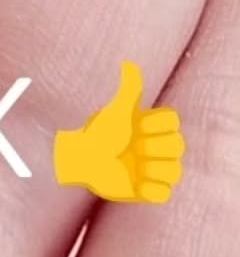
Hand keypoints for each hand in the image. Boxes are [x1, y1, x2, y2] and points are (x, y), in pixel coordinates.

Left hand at [55, 60, 186, 202]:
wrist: (79, 160)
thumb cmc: (96, 133)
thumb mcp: (115, 111)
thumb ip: (128, 88)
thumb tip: (128, 62)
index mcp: (153, 128)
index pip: (173, 124)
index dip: (155, 126)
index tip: (136, 127)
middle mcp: (157, 148)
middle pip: (178, 147)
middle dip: (153, 148)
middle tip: (131, 149)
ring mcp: (153, 170)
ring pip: (174, 172)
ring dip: (154, 169)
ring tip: (133, 167)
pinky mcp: (145, 190)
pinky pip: (164, 194)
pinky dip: (153, 190)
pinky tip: (136, 184)